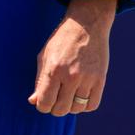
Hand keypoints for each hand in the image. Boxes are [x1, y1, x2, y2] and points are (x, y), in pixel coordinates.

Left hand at [28, 0, 116, 115]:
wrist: (86, 25)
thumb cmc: (62, 40)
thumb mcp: (45, 55)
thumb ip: (39, 80)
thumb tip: (34, 101)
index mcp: (53, 69)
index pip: (45, 102)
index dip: (42, 106)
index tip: (43, 101)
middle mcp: (70, 76)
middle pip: (61, 109)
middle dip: (54, 108)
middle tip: (55, 98)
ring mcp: (87, 79)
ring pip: (76, 109)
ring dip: (70, 106)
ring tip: (68, 94)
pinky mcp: (100, 80)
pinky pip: (92, 105)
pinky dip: (84, 105)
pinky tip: (80, 96)